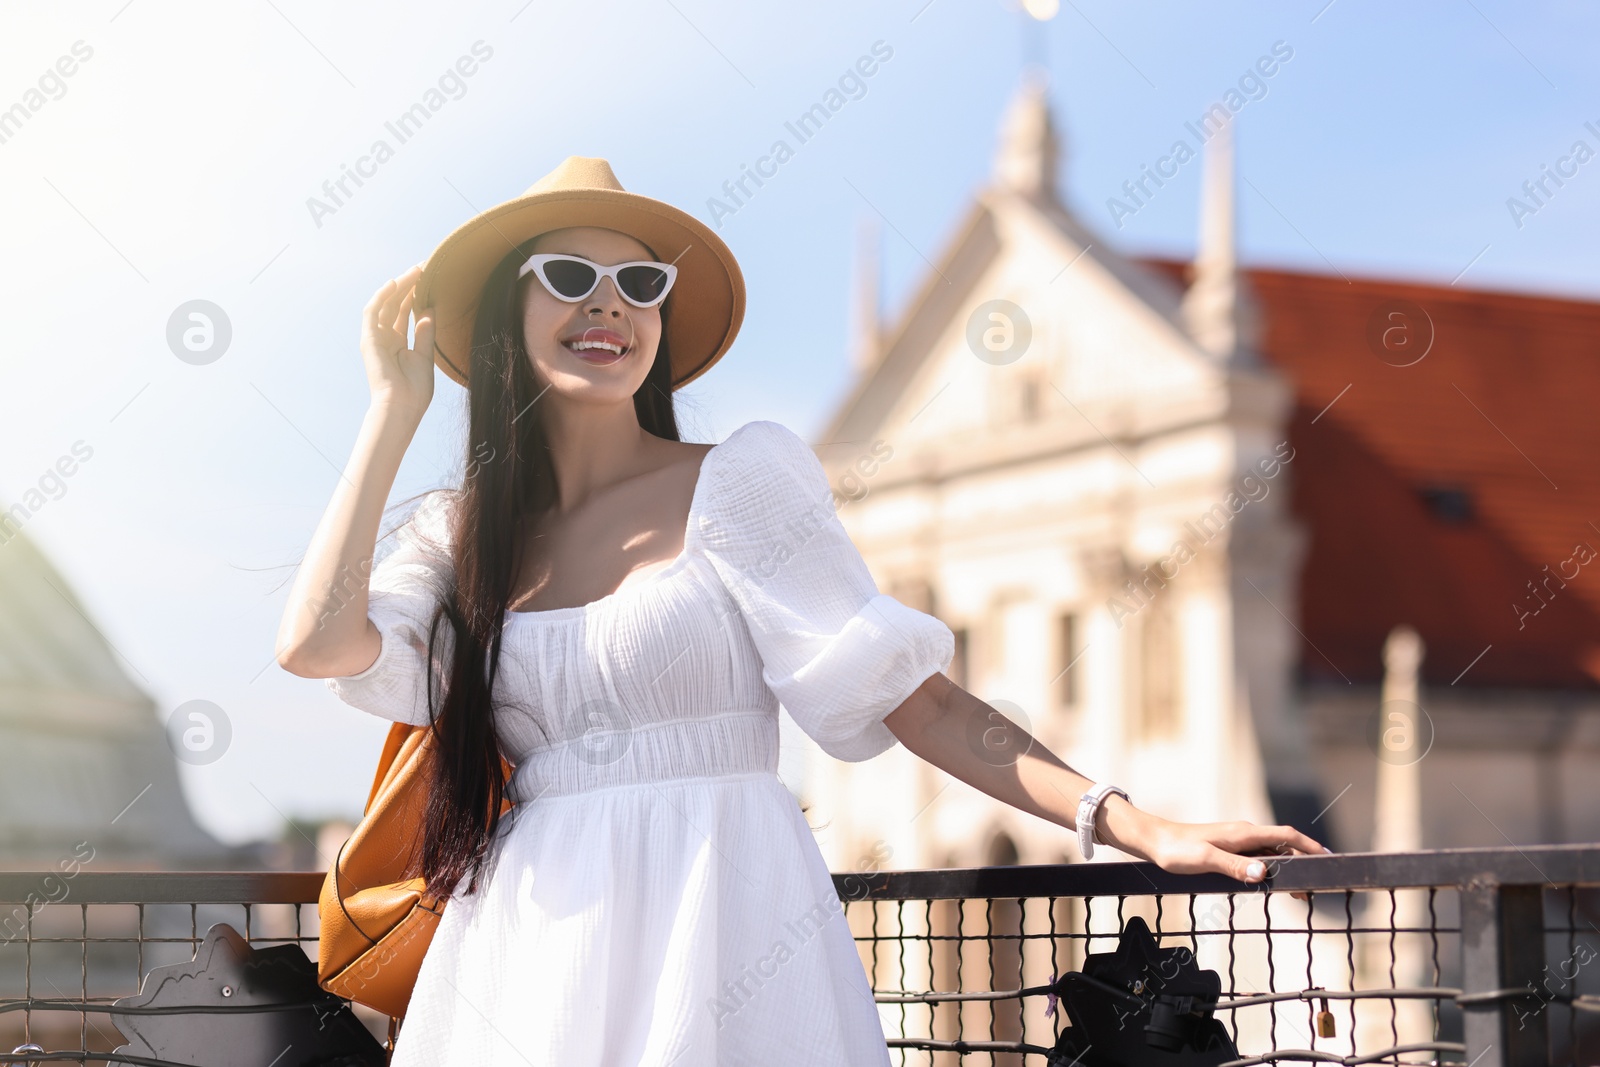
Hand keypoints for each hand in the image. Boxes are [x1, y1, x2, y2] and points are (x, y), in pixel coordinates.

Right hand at [361, 265, 435, 418]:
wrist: (401, 407)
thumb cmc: (415, 389)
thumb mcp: (425, 356)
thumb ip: (425, 332)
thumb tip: (430, 308)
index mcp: (399, 343)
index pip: (406, 312)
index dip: (416, 294)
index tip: (430, 279)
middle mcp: (385, 338)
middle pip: (396, 304)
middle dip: (410, 285)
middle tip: (424, 267)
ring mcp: (376, 337)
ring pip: (386, 303)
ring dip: (400, 285)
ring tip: (416, 270)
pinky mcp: (368, 339)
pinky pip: (372, 311)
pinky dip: (382, 296)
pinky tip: (395, 283)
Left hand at [1101, 799, 1329, 884]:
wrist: (1154, 841)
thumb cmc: (1177, 850)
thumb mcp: (1206, 859)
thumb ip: (1235, 866)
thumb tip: (1264, 873)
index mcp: (1244, 833)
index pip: (1287, 835)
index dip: (1310, 846)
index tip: (1329, 859)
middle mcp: (1245, 834)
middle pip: (1283, 846)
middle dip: (1303, 864)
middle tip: (1314, 889)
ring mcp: (1237, 842)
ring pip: (1271, 854)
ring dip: (1287, 870)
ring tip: (1299, 892)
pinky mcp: (1228, 850)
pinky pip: (1257, 859)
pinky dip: (1270, 870)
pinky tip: (1271, 884)